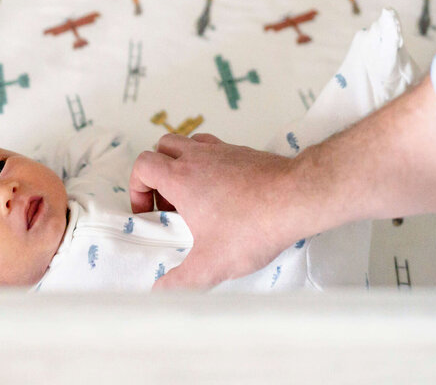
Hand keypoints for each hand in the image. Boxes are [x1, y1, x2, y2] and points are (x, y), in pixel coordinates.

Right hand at [129, 133, 303, 290]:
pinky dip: (212, 165)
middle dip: (158, 173)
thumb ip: (180, 281)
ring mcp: (224, 152)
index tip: (150, 212)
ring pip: (191, 143)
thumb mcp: (210, 264)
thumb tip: (160, 291)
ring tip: (195, 197)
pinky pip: (218, 150)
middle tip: (170, 204)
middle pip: (163, 147)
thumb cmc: (254, 224)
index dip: (138, 187)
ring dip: (184, 164)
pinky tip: (224, 194)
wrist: (298, 198)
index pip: (143, 165)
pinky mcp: (246, 154)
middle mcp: (200, 158)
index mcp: (182, 178)